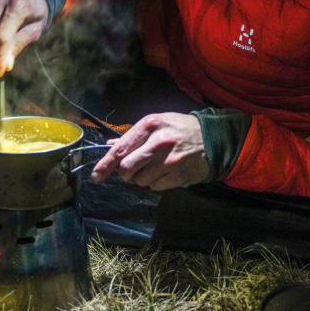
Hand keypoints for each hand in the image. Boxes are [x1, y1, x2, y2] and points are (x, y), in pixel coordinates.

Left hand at [90, 113, 209, 190]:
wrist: (213, 138)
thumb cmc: (180, 129)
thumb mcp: (157, 123)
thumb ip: (133, 135)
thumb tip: (110, 146)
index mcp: (150, 125)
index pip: (121, 149)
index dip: (105, 164)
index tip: (96, 175)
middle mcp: (159, 142)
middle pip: (127, 168)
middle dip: (124, 173)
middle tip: (130, 171)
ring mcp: (170, 160)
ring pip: (140, 180)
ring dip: (141, 177)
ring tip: (154, 166)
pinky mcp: (179, 175)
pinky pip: (155, 186)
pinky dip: (155, 182)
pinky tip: (165, 172)